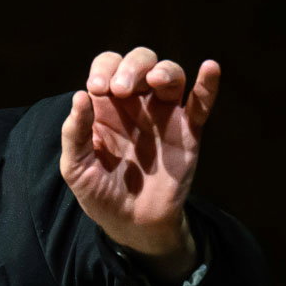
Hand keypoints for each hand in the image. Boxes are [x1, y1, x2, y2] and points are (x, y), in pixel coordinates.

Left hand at [60, 48, 218, 279]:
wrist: (131, 224)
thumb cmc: (99, 192)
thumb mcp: (75, 167)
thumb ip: (75, 133)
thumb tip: (80, 96)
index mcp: (106, 106)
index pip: (107, 67)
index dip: (104, 69)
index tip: (99, 89)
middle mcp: (136, 103)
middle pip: (140, 62)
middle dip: (131, 66)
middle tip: (120, 89)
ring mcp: (164, 115)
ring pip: (170, 75)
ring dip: (163, 70)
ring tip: (154, 80)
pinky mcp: (188, 132)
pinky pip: (201, 103)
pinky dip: (208, 84)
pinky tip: (210, 67)